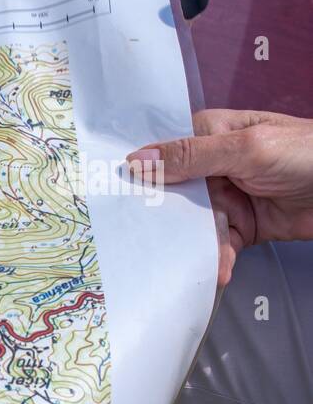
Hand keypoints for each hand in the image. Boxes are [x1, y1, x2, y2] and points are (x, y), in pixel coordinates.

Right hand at [127, 110, 312, 284]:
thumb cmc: (308, 154)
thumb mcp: (247, 149)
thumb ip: (192, 156)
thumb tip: (137, 160)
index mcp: (211, 134)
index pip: (162, 151)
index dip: (138, 171)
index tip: (110, 193)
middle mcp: (213, 165)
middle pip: (171, 193)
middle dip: (159, 216)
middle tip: (139, 237)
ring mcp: (227, 197)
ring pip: (191, 223)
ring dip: (192, 243)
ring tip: (191, 261)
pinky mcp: (241, 226)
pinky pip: (216, 243)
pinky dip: (216, 258)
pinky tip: (219, 269)